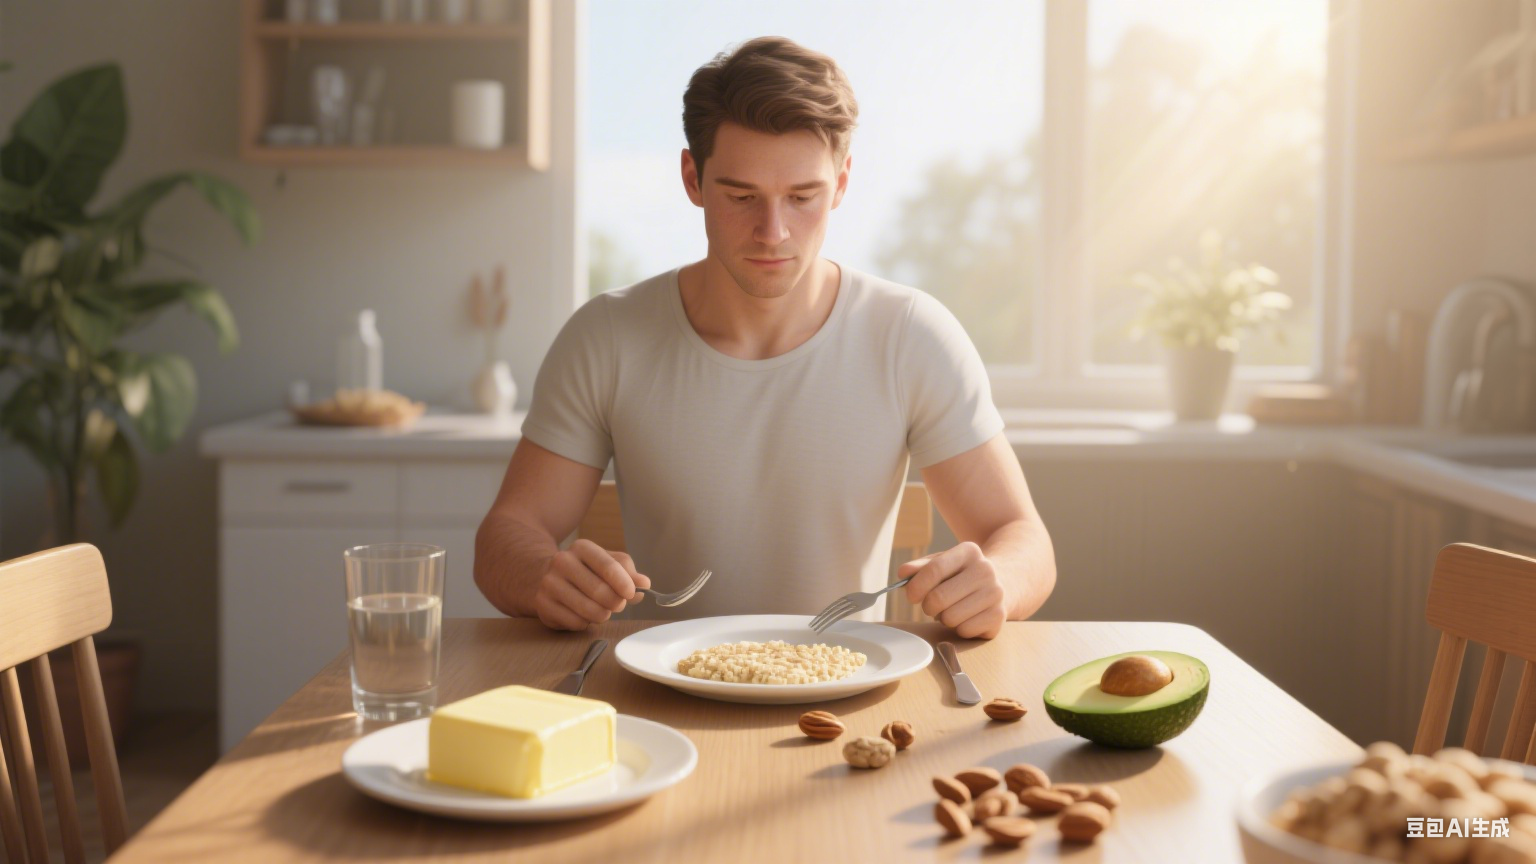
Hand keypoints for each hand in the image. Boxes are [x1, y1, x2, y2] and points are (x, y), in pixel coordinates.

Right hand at [533, 539, 651, 630]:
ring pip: (588, 610)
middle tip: (618, 605)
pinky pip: (575, 622)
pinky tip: (583, 614)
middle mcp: (562, 562)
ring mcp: (549, 583)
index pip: (608, 566)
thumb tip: (644, 584)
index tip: (631, 594)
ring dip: (603, 615)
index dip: (624, 583)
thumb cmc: (583, 571)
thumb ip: (627, 571)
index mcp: (582, 548)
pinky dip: (585, 623)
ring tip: (603, 611)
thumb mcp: (606, 562)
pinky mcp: (543, 604)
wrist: (543, 576)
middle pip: (600, 591)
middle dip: (616, 603)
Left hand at [900, 541, 1007, 638]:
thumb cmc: (962, 575)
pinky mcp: (999, 616)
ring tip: (953, 609)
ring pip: (950, 618)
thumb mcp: (943, 563)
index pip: (934, 569)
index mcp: (969, 552)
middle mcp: (985, 570)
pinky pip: (964, 631)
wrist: (1004, 583)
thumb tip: (903, 573)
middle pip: (939, 598)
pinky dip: (959, 628)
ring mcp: (995, 594)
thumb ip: (920, 568)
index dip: (916, 586)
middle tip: (932, 605)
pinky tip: (967, 617)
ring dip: (944, 618)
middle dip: (928, 606)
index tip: (911, 595)